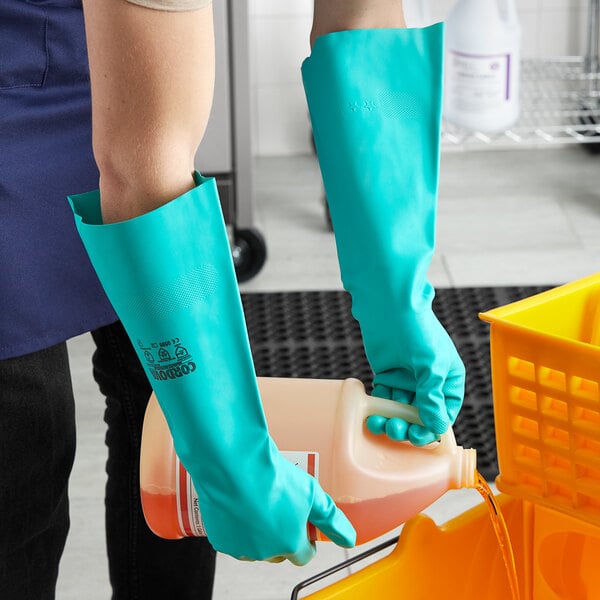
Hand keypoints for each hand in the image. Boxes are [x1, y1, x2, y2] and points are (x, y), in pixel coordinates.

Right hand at [198, 442, 355, 564]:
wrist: (234, 464)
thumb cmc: (271, 476)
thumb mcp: (312, 493)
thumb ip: (331, 518)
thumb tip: (348, 538)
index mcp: (289, 543)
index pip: (303, 555)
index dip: (306, 541)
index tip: (303, 527)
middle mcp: (264, 552)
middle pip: (278, 551)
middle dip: (282, 535)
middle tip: (281, 508)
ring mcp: (240, 546)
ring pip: (254, 545)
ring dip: (258, 532)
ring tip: (260, 502)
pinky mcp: (219, 537)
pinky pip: (232, 536)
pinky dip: (236, 525)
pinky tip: (241, 503)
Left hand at [365, 307, 464, 445]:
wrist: (389, 306)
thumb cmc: (417, 330)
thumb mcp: (431, 366)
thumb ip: (431, 397)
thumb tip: (436, 426)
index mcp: (449, 379)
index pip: (445, 412)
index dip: (433, 428)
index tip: (419, 437)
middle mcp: (429, 382)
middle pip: (421, 415)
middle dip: (410, 426)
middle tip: (397, 430)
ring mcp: (407, 379)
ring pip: (400, 409)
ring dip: (392, 420)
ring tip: (381, 424)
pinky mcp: (387, 375)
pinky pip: (384, 399)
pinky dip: (379, 408)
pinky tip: (373, 415)